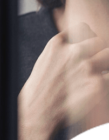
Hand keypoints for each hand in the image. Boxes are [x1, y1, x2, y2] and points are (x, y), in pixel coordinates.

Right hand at [18, 22, 108, 139]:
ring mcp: (87, 67)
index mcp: (58, 45)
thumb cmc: (41, 88)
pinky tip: (94, 88)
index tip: (88, 46)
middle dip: (99, 50)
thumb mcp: (45, 60)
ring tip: (94, 74)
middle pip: (98, 41)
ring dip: (104, 64)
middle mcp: (73, 53)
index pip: (83, 28)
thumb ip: (62, 49)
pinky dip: (104, 81)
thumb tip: (77, 43)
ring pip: (108, 55)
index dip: (87, 36)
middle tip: (95, 62)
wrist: (39, 111)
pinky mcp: (98, 84)